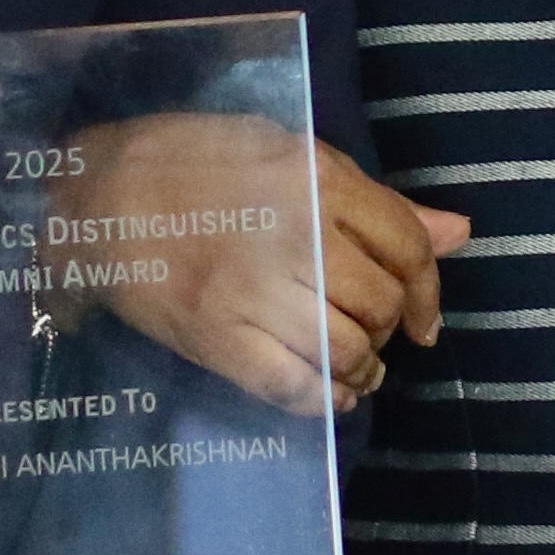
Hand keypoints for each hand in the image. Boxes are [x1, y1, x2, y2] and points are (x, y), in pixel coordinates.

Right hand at [56, 119, 471, 414]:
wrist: (95, 192)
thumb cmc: (197, 163)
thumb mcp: (291, 156)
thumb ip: (376, 201)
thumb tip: (459, 233)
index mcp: (316, 178)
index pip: (406, 242)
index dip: (429, 288)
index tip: (425, 318)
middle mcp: (294, 233)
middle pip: (380, 301)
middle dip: (391, 329)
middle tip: (376, 335)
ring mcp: (252, 289)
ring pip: (345, 347)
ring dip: (362, 368)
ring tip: (355, 366)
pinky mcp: (215, 335)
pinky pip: (292, 385)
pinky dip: (323, 399)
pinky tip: (328, 392)